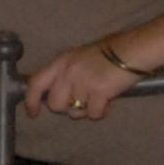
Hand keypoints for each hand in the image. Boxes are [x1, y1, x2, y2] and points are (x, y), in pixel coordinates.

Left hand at [27, 41, 143, 123]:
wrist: (132, 50)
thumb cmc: (109, 52)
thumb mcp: (80, 57)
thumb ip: (66, 73)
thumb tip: (59, 94)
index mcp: (62, 61)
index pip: (36, 83)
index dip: (31, 101)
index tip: (33, 113)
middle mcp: (68, 72)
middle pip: (55, 105)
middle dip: (67, 108)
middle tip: (81, 102)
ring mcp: (83, 82)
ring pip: (75, 112)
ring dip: (87, 110)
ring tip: (98, 98)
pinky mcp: (98, 92)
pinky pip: (93, 114)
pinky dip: (101, 112)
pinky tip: (108, 101)